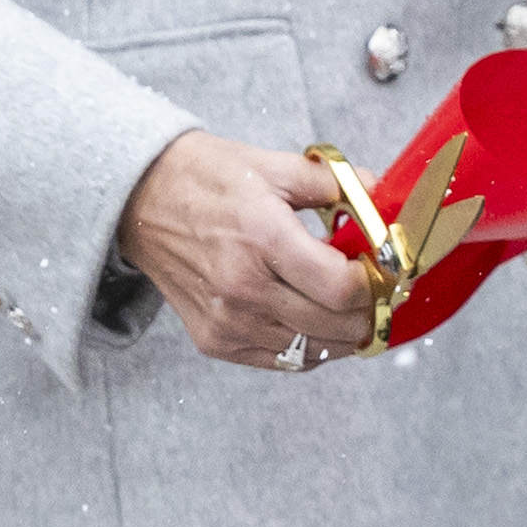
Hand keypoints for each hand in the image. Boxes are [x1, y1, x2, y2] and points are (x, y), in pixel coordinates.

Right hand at [117, 130, 378, 370]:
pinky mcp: (216, 342)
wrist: (141, 200)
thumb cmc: (209, 179)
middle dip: (370, 311)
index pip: (342, 288)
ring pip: (315, 350)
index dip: (376, 283)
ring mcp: (228, 321)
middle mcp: (244, 289)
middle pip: (336, 326)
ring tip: (352, 307)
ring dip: (345, 333)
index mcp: (262, 238)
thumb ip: (336, 184)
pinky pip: (285, 360)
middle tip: (380, 291)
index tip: (385, 270)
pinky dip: (312, 347)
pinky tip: (318, 321)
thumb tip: (382, 202)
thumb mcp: (275, 166)